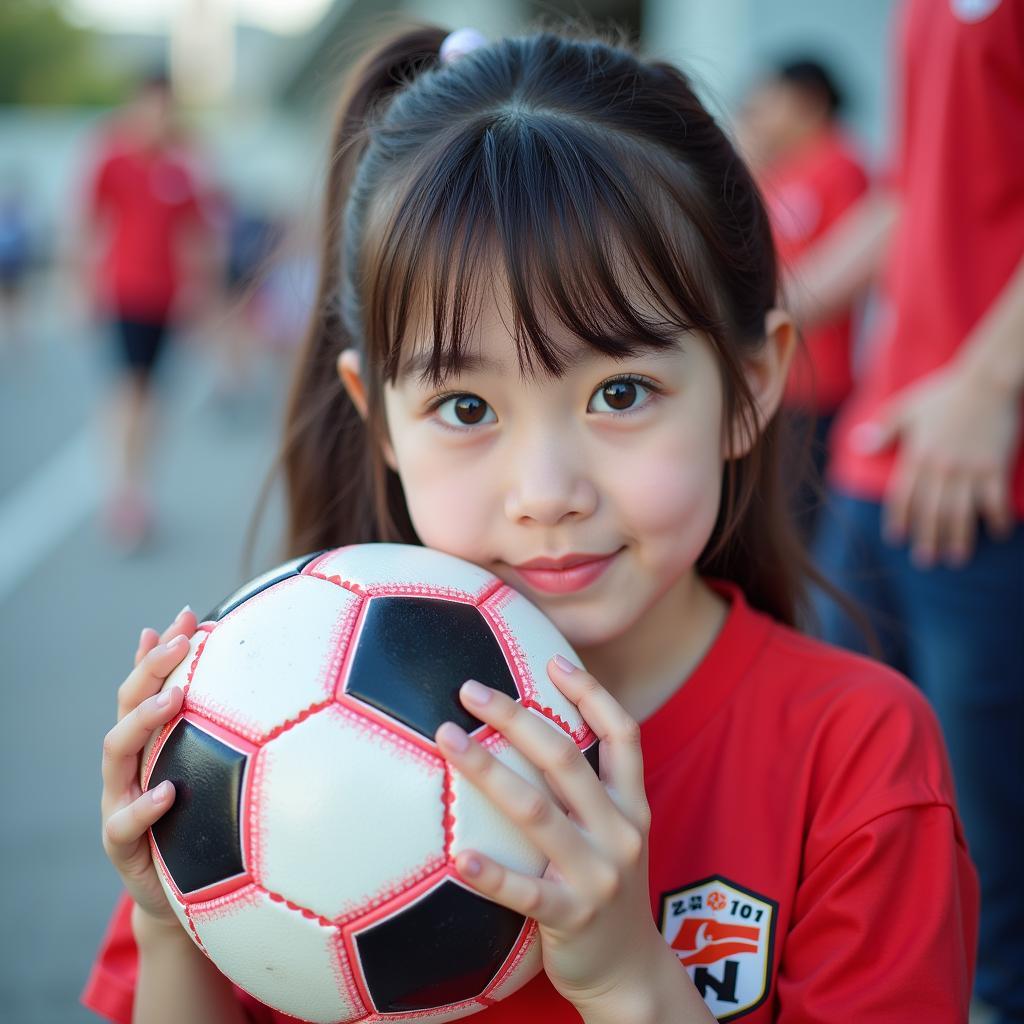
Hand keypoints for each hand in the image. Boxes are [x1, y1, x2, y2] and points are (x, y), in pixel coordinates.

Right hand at [100, 605, 196, 930]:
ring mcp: (119, 801)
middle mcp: (127, 765)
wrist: (180, 892)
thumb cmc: (193, 819)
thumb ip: (198, 728)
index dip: (160, 651)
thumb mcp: (197, 768)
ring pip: (116, 753)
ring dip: (143, 722)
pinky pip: (125, 823)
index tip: (187, 617)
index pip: (146, 686)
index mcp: (146, 742)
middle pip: (127, 708)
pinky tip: (167, 791)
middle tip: (180, 644)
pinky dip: (144, 804)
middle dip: (150, 671)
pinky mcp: (121, 844)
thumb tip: (209, 679)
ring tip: (173, 699)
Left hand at [434, 655, 664, 1010]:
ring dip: (488, 771)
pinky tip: (456, 856)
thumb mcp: (616, 831)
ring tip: (447, 739)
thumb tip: (533, 729)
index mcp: (631, 804)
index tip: (553, 660)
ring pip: (537, 811)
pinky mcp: (571, 918)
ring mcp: (597, 875)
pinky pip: (524, 892)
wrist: (630, 972)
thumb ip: (589, 788)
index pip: (622, 733)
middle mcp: (620, 831)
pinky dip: (490, 873)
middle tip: (469, 689)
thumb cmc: (607, 886)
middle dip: (517, 716)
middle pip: (565, 758)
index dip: (591, 692)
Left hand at [851, 363, 1019, 566]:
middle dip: (926, 538)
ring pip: (960, 511)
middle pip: (930, 511)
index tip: (896, 538)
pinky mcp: (994, 465)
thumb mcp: (907, 407)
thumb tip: (858, 445)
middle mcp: (940, 466)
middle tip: (925, 561)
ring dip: (957, 538)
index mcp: (917, 455)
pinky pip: (994, 499)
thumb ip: (883, 430)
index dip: (898, 518)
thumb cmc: (944, 392)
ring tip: (956, 558)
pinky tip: (997, 533)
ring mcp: (968, 468)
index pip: (903, 496)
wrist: (986, 380)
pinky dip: (996, 518)